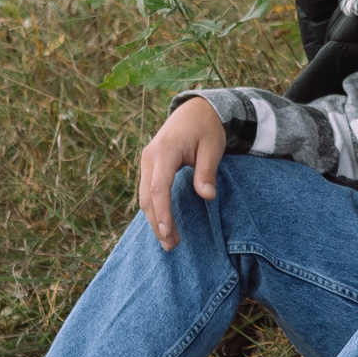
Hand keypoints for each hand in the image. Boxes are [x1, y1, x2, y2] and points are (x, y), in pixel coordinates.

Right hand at [136, 97, 224, 250]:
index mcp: (165, 151)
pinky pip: (148, 191)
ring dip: (154, 220)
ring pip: (145, 196)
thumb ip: (207, 171)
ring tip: (169, 242)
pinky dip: (154, 209)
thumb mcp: (212, 147)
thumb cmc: (206, 128)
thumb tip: (207, 196)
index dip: (162, 213)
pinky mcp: (149, 166)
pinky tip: (163, 224)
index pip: (159, 187)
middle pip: (148, 196)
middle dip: (157, 223)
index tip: (168, 233)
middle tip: (171, 246)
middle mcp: (149, 157)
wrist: (195, 110)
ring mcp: (147, 161)